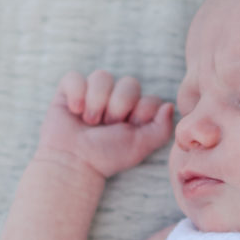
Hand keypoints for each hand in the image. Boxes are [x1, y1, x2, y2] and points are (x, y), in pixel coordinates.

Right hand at [37, 70, 174, 178]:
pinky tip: (75, 112)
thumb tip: (169, 105)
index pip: (149, 97)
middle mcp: (116, 99)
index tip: (128, 129)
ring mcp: (93, 92)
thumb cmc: (106, 156)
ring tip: (89, 122)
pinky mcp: (69, 89)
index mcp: (135, 112)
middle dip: (119, 107)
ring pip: (103, 76)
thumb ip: (161, 129)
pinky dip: (76, 94)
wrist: (74, 162)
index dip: (140, 112)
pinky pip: (75, 77)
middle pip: (130, 83)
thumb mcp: (140, 147)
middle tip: (107, 126)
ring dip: (97, 102)